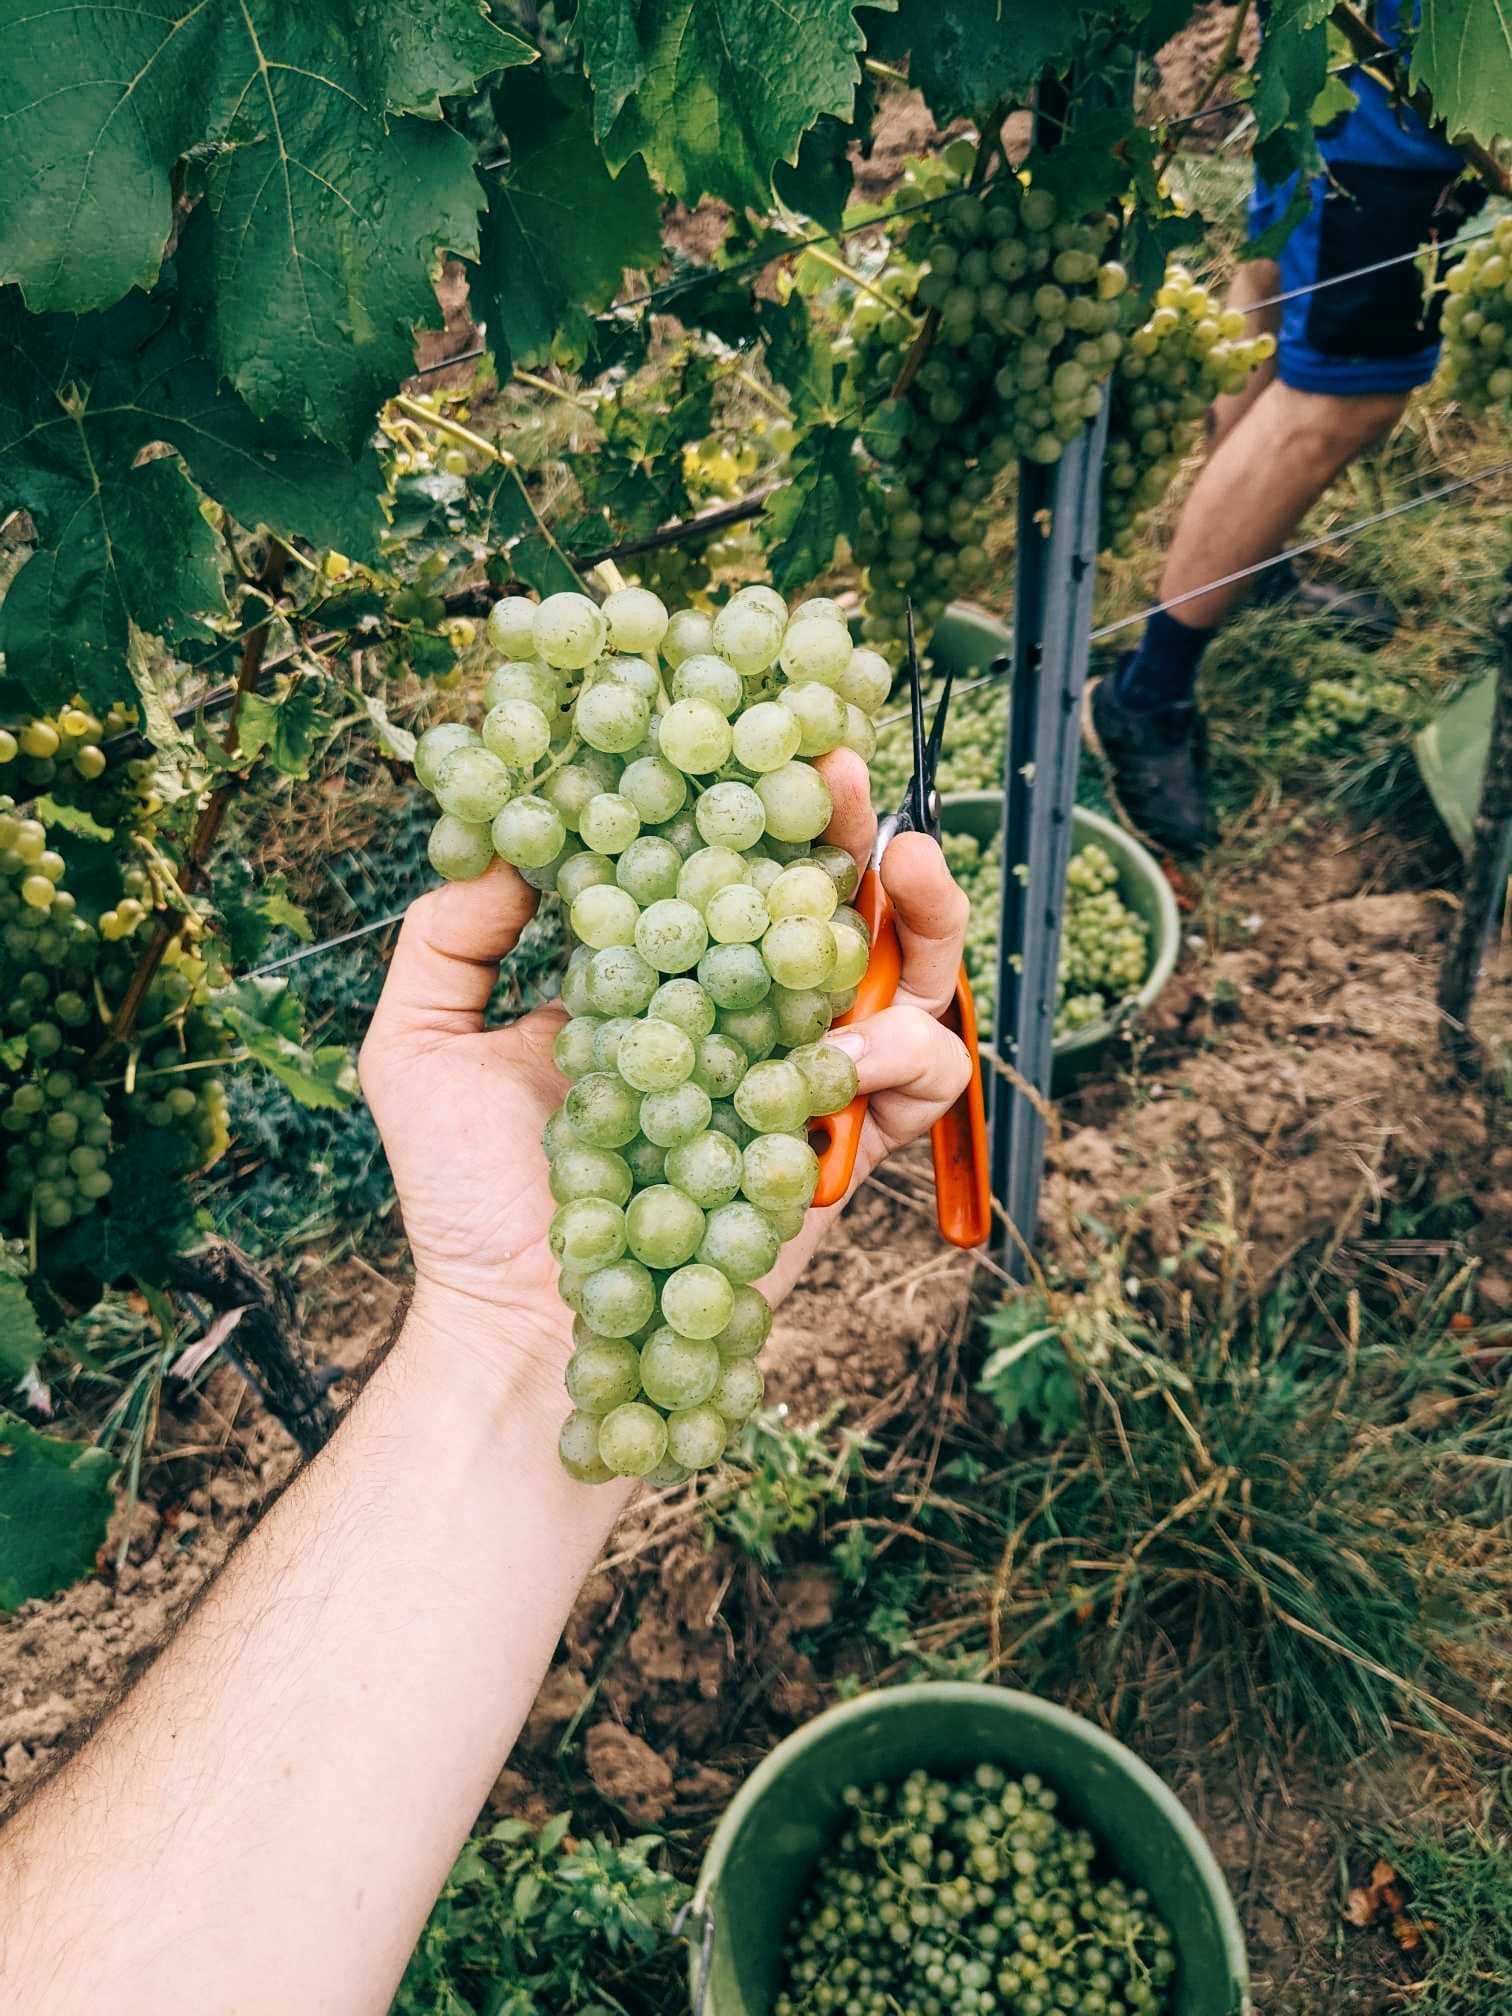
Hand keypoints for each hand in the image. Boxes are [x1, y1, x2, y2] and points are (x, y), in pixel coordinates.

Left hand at [359, 751, 972, 1388]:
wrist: (517, 1329)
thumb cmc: (467, 1196)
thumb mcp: (418, 1045)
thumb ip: (450, 934)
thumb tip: (512, 838)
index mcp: (662, 977)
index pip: (727, 868)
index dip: (752, 800)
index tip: (754, 736)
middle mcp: (742, 1018)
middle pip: (837, 908)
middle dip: (864, 835)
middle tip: (855, 781)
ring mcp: (797, 1083)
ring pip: (908, 981)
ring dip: (925, 918)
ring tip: (907, 872)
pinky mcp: (836, 1153)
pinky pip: (922, 1087)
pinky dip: (913, 1052)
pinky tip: (858, 1044)